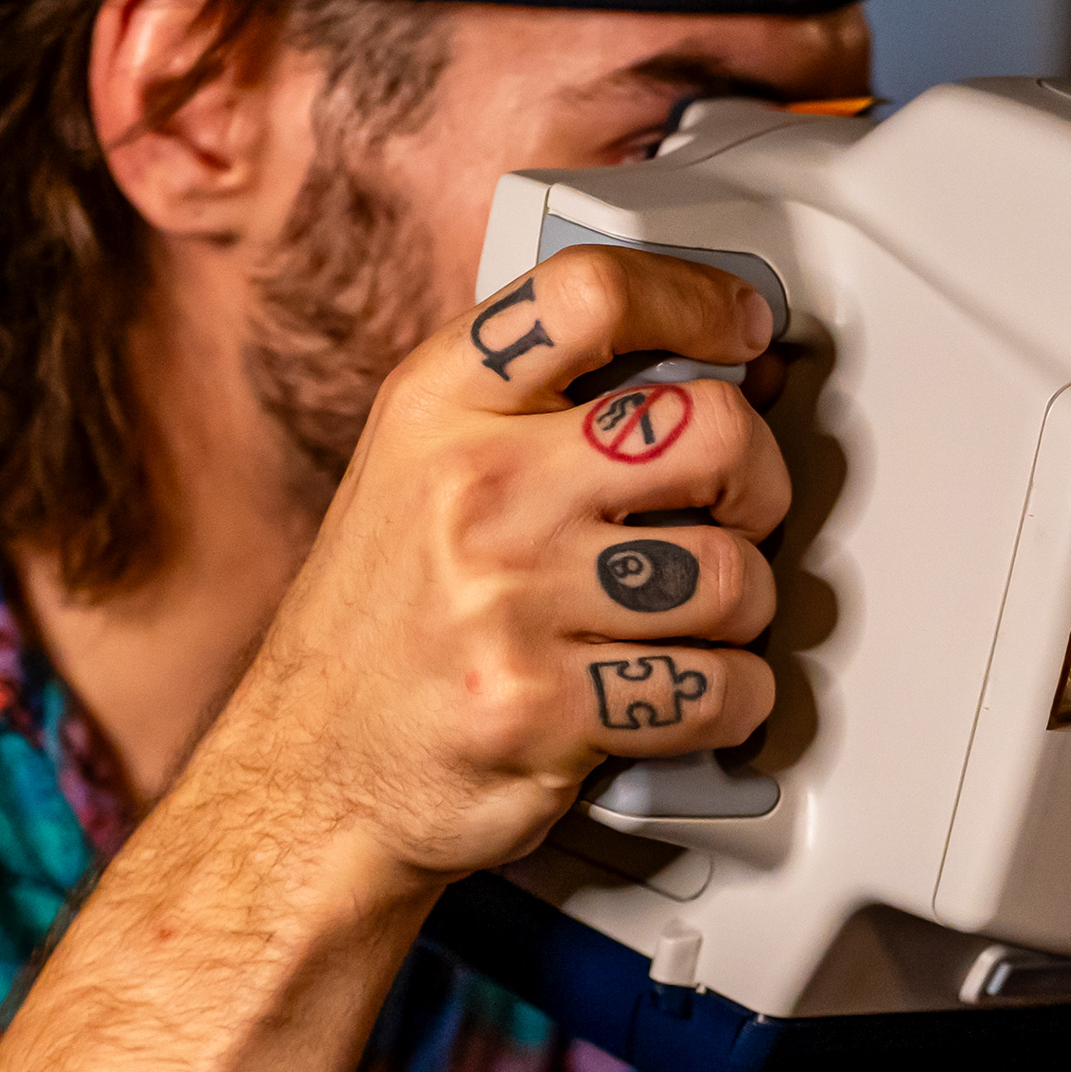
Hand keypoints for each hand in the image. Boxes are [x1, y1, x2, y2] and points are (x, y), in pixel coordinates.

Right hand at [194, 246, 789, 885]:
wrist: (311, 776)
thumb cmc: (386, 627)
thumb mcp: (419, 472)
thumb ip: (540, 412)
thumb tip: (714, 367)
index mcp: (438, 407)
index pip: (591, 295)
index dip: (695, 301)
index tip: (740, 331)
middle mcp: (473, 487)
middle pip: (713, 435)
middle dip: (759, 483)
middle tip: (740, 511)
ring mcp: (506, 600)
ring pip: (733, 577)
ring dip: (744, 613)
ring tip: (693, 624)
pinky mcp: (542, 707)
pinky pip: (716, 689)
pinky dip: (732, 702)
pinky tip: (688, 694)